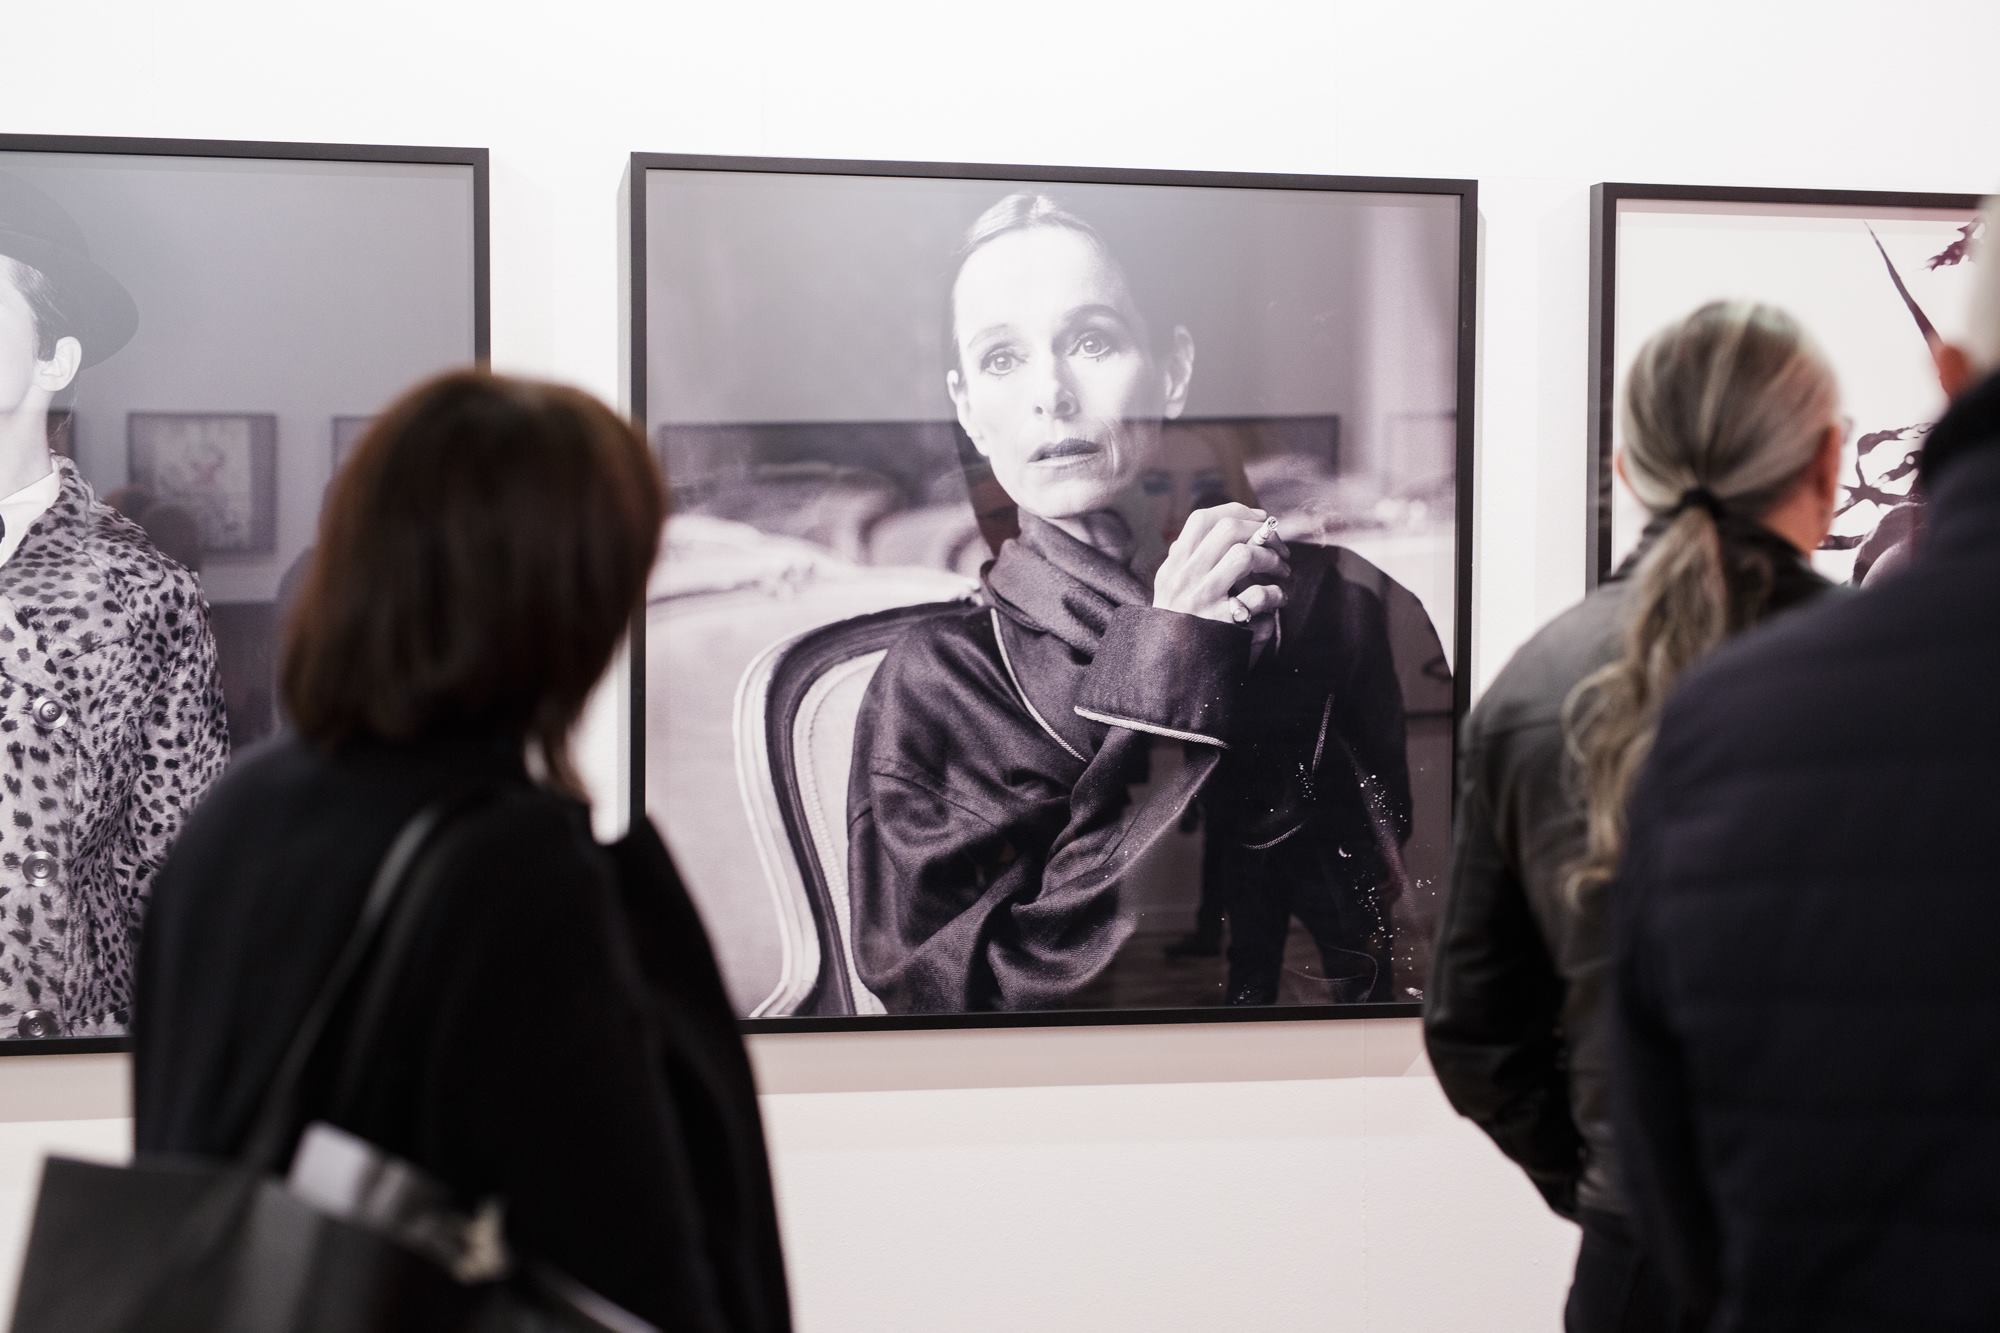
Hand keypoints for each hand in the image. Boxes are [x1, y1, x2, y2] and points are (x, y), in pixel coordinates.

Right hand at [1151, 502, 1290, 625]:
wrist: (1173, 677)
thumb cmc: (1182, 631)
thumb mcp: (1172, 593)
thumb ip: (1189, 562)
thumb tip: (1218, 527)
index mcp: (1173, 567)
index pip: (1201, 520)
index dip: (1236, 511)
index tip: (1259, 519)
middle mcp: (1184, 579)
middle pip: (1227, 530)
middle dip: (1262, 532)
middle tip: (1279, 548)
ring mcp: (1202, 600)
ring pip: (1244, 555)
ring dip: (1272, 559)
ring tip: (1281, 572)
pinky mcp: (1223, 623)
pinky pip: (1259, 595)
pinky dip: (1276, 594)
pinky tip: (1277, 600)